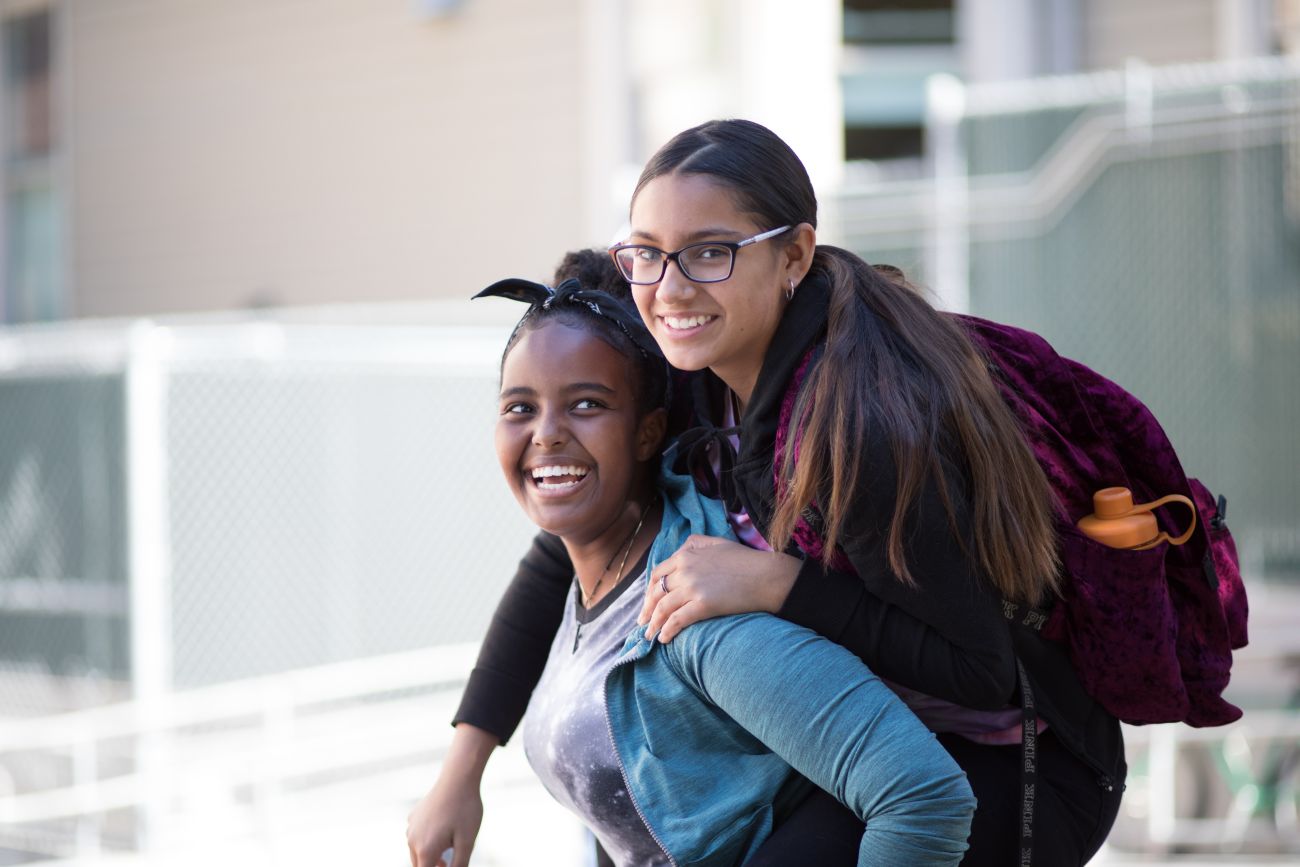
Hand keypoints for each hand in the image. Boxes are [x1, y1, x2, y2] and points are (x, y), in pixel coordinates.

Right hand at [407, 724, 496, 866]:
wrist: (458, 778)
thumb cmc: (465, 810)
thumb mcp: (467, 842)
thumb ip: (459, 865)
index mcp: (425, 850)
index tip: (448, 862)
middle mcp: (412, 840)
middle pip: (420, 865)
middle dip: (434, 866)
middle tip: (451, 861)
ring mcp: (411, 827)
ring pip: (418, 851)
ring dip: (431, 854)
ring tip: (450, 845)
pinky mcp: (413, 816)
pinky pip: (418, 835)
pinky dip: (428, 839)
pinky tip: (443, 828)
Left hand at [638, 535, 800, 642]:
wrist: (766, 576)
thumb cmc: (745, 560)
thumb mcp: (716, 542)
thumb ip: (695, 543)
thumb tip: (680, 549)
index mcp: (685, 554)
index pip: (657, 574)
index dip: (649, 591)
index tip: (648, 602)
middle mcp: (684, 570)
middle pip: (656, 592)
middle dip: (647, 610)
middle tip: (642, 623)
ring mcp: (693, 588)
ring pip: (663, 608)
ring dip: (653, 624)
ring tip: (649, 636)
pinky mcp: (702, 605)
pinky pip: (677, 620)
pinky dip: (667, 631)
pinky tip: (663, 639)